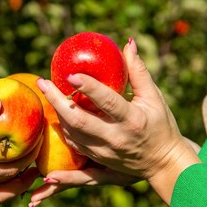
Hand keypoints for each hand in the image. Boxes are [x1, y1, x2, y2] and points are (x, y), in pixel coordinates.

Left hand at [36, 38, 200, 203]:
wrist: (163, 163)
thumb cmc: (160, 125)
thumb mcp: (154, 98)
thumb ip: (138, 72)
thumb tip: (127, 43)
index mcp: (132, 120)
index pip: (107, 102)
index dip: (88, 87)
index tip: (70, 74)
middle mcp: (115, 138)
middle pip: (79, 121)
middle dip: (57, 101)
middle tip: (42, 82)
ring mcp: (104, 152)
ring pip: (71, 133)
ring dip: (57, 113)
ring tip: (47, 93)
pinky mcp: (97, 161)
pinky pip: (73, 146)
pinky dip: (62, 130)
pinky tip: (54, 117)